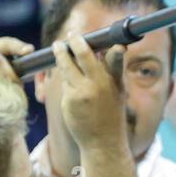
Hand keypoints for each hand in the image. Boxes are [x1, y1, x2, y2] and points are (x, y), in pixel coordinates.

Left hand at [55, 35, 128, 150]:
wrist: (102, 142)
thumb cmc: (111, 114)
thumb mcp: (118, 92)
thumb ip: (111, 71)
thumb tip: (99, 50)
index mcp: (115, 81)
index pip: (117, 61)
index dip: (117, 52)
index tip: (117, 45)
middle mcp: (100, 84)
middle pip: (84, 55)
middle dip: (75, 41)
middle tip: (71, 34)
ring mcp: (83, 91)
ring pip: (67, 65)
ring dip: (61, 53)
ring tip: (57, 46)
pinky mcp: (70, 99)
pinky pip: (64, 81)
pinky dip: (61, 73)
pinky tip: (58, 67)